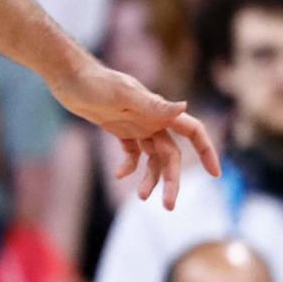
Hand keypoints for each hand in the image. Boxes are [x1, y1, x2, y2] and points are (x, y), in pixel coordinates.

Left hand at [50, 62, 218, 209]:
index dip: (206, 152)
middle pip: (171, 155)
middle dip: (171, 180)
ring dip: (150, 178)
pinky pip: (132, 153)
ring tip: (141, 197)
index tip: (214, 174)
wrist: (68, 76)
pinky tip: (119, 176)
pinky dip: (129, 166)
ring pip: (152, 158)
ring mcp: (138, 126)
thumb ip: (153, 104)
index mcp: (160, 112)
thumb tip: (185, 106)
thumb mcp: (123, 94)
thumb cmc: (95, 82)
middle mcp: (154, 120)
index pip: (193, 131)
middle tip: (168, 206)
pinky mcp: (120, 129)